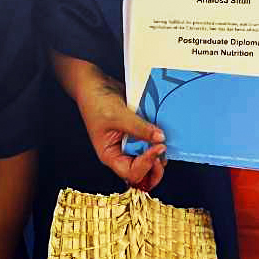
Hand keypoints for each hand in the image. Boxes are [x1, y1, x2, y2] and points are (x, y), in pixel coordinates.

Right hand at [74, 75, 166, 190]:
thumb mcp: (117, 115)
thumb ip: (139, 128)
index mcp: (111, 155)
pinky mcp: (139, 132)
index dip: (146, 164)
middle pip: (143, 173)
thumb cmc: (96, 101)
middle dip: (155, 167)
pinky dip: (159, 140)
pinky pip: (152, 142)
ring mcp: (131, 143)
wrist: (95, 84)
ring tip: (163, 139)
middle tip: (162, 150)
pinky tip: (163, 131)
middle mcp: (122, 153)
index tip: (158, 147)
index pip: (131, 172)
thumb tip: (160, 138)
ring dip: (159, 153)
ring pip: (150, 159)